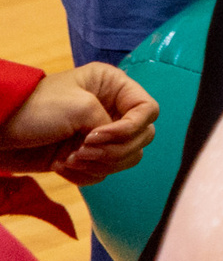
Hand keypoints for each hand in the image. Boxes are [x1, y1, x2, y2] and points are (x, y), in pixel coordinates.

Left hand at [0, 62, 157, 182]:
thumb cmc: (35, 109)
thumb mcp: (79, 108)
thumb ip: (111, 125)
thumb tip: (120, 146)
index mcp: (113, 87)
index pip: (148, 110)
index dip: (130, 128)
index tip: (97, 135)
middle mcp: (111, 109)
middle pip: (142, 138)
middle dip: (113, 149)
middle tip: (81, 150)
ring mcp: (99, 134)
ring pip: (126, 159)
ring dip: (98, 164)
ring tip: (69, 159)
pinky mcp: (85, 155)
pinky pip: (103, 172)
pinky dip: (85, 174)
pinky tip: (61, 166)